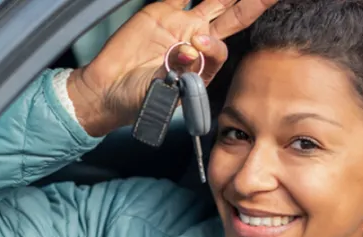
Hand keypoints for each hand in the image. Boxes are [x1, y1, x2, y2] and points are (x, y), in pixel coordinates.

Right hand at [68, 0, 277, 135]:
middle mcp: (198, 42)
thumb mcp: (159, 92)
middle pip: (234, 17)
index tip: (196, 44)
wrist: (108, 91)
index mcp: (204, 67)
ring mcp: (182, 24)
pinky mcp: (162, 12)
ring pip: (216, 1)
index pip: (221, 49)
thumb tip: (190, 51)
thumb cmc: (136, 101)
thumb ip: (176, 74)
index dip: (213, 45)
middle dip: (254, 4)